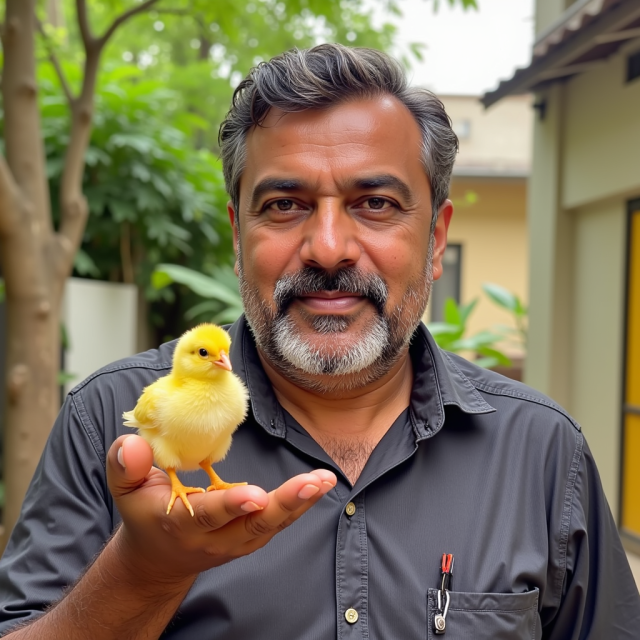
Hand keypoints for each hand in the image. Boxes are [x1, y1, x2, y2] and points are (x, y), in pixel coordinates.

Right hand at [107, 435, 335, 583]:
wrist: (159, 557)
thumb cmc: (145, 513)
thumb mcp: (125, 490)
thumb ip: (125, 466)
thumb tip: (133, 442)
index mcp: (181, 523)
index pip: (208, 515)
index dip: (231, 505)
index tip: (254, 493)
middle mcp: (214, 538)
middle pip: (253, 523)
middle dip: (284, 503)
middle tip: (311, 482)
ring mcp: (236, 541)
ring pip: (272, 524)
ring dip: (300, 502)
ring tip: (324, 479)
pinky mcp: (250, 536)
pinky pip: (278, 522)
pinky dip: (300, 504)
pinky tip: (319, 483)